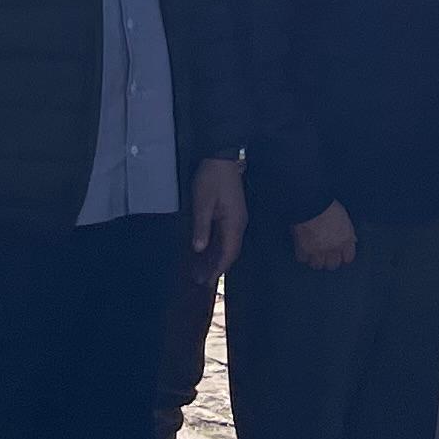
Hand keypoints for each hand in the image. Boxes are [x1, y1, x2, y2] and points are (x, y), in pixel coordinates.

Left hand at [190, 156, 246, 277]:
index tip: (207, 281)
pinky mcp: (232, 213)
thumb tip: (199, 249)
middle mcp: (239, 223)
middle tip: (201, 280)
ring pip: (228, 244)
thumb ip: (202, 226)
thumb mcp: (202, 203)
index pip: (228, 252)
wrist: (220, 157)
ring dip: (216, 257)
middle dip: (217, 267)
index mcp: (234, 222)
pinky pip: (226, 235)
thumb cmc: (211, 179)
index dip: (218, 268)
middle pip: (230, 251)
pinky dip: (217, 246)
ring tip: (201, 269)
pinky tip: (206, 250)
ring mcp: (237, 218)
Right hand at [292, 199, 357, 270]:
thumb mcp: (342, 215)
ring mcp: (319, 250)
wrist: (310, 201)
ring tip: (310, 252)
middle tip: (322, 254)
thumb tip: (350, 240)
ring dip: (313, 259)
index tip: (338, 255)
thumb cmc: (325, 204)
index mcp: (346, 237)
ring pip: (317, 265)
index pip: (348, 257)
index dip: (342, 256)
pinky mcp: (305, 249)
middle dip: (327, 260)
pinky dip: (301, 254)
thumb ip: (346, 230)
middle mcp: (334, 246)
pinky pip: (302, 258)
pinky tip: (300, 247)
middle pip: (332, 265)